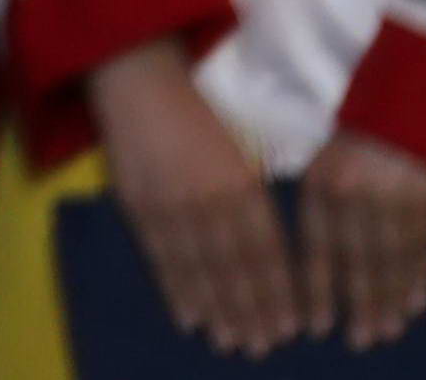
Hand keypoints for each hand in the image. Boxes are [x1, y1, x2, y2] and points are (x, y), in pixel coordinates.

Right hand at [85, 44, 298, 354]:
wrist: (135, 78)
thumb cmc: (195, 112)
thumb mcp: (237, 151)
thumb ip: (250, 197)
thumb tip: (265, 248)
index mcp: (240, 183)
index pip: (265, 251)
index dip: (277, 292)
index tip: (290, 326)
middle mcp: (209, 200)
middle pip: (235, 268)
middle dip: (251, 311)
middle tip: (262, 346)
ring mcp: (170, 206)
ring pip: (199, 269)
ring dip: (217, 309)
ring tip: (229, 341)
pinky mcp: (137, 205)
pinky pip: (160, 256)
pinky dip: (176, 290)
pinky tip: (189, 316)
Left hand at [302, 130, 425, 347]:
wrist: (413, 98)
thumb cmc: (362, 131)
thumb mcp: (327, 158)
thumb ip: (322, 200)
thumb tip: (312, 250)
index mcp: (321, 185)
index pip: (314, 248)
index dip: (317, 289)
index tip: (315, 326)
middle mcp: (354, 196)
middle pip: (356, 263)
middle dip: (359, 306)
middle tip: (360, 341)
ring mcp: (392, 200)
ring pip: (390, 261)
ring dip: (389, 300)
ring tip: (387, 331)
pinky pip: (422, 247)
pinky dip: (420, 278)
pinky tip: (415, 304)